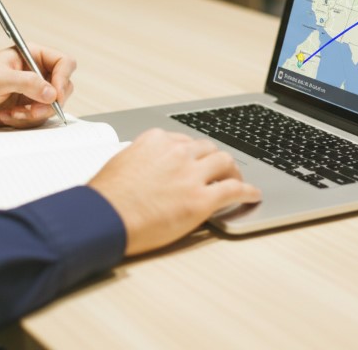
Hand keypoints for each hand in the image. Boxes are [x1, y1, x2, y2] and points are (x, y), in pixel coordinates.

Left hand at [0, 44, 75, 127]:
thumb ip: (26, 83)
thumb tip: (51, 93)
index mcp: (32, 56)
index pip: (63, 63)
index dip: (63, 78)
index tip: (54, 94)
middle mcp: (36, 74)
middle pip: (63, 88)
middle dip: (49, 102)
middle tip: (32, 109)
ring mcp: (33, 93)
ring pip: (52, 107)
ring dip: (33, 114)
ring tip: (11, 113)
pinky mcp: (27, 110)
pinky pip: (38, 119)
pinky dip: (23, 121)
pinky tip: (6, 116)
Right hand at [89, 128, 261, 255]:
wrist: (105, 217)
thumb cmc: (106, 197)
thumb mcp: (120, 163)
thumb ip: (140, 159)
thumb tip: (145, 167)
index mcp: (155, 141)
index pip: (183, 140)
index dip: (192, 153)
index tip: (194, 160)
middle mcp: (176, 153)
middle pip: (207, 148)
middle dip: (213, 159)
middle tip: (218, 170)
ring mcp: (191, 175)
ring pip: (225, 163)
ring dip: (233, 171)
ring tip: (236, 180)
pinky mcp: (201, 199)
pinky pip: (234, 190)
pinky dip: (247, 192)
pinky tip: (252, 195)